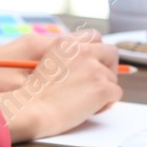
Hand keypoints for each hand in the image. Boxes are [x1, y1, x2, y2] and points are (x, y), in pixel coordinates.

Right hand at [0, 28, 122, 142]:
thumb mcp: (45, 61)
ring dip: (104, 88)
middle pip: (111, 52)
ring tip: (87, 101)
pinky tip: (92, 109)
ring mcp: (94, 68)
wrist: (31, 110)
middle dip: (109, 67)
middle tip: (99, 82)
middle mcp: (83, 51)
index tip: (94, 64)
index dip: (97, 52)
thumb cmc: (33, 92)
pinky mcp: (102, 87)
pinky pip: (116, 93)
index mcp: (67, 43)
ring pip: (113, 77)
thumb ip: (66, 57)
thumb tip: (85, 63)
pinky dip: (107, 103)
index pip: (95, 37)